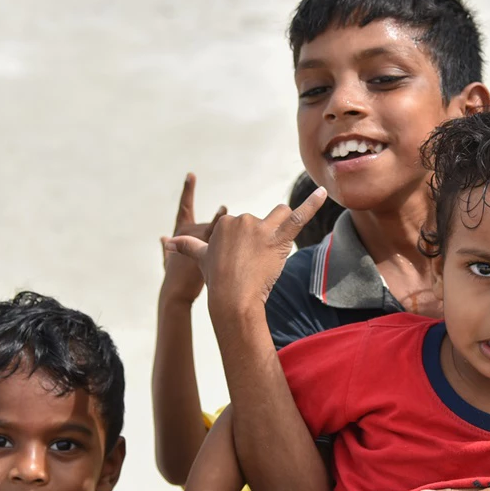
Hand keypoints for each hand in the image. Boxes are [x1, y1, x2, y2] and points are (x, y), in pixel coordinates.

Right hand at [165, 187, 326, 315]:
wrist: (232, 298)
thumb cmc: (217, 279)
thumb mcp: (201, 258)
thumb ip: (187, 246)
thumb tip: (166, 243)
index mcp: (227, 222)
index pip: (243, 225)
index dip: (244, 244)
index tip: (239, 261)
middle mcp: (243, 220)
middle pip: (262, 221)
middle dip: (261, 239)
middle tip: (254, 263)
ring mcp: (262, 228)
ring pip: (280, 215)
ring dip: (280, 225)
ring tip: (275, 245)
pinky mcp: (279, 238)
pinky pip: (299, 218)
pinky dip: (313, 204)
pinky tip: (323, 193)